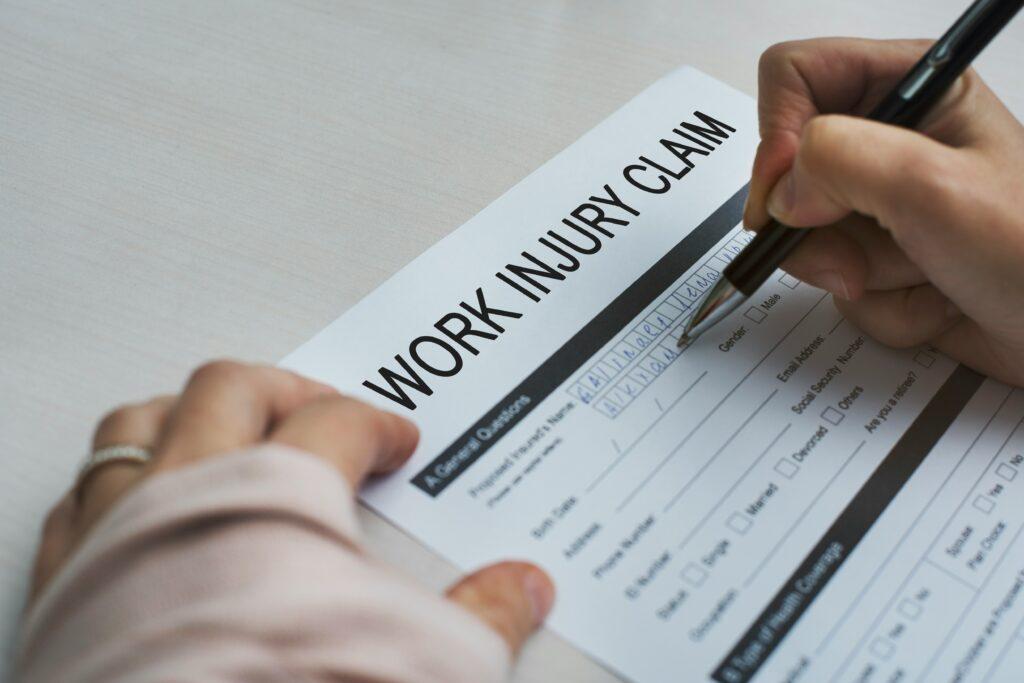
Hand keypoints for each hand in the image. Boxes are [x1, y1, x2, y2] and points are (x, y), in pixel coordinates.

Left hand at [31, 360, 554, 656]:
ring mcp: (117, 533)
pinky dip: (116, 482)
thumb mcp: (422, 658)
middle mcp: (188, 493)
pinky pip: (81, 496)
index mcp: (278, 491)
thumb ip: (484, 613)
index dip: (378, 425)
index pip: (338, 423)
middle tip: (321, 405)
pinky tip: (135, 499)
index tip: (396, 441)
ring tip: (221, 423)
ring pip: (141, 424)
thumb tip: (524, 589)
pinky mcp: (66, 585)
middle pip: (233, 390)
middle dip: (288, 388)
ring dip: (187, 413)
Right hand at [745, 38, 1023, 385]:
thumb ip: (840, 161)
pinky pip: (837, 281)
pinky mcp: (883, 256)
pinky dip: (881, 306)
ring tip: (922, 276)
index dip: (779, 135)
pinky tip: (933, 300)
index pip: (794, 76)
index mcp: (910, 87)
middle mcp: (889, 140)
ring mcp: (883, 203)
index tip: (792, 195)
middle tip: (860, 257)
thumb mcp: (933, 187)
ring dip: (859, 274)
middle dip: (819, 228)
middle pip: (788, 171)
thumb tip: (781, 192)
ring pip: (808, 236)